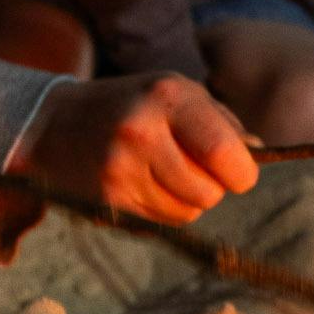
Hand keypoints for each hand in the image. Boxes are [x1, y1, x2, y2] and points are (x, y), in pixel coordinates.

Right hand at [14, 72, 259, 224]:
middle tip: (197, 169)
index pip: (224, 153)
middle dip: (215, 188)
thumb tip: (259, 153)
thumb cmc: (132, 104)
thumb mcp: (176, 92)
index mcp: (168, 96)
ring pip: (188, 212)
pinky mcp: (107, 199)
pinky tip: (145, 183)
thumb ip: (222, 121)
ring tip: (167, 173)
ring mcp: (120, 168)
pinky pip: (162, 221)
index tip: (240, 173)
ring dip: (190, 200)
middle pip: (210, 192)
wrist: (53, 123)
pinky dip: (165, 208)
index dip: (242, 173)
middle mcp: (142, 131)